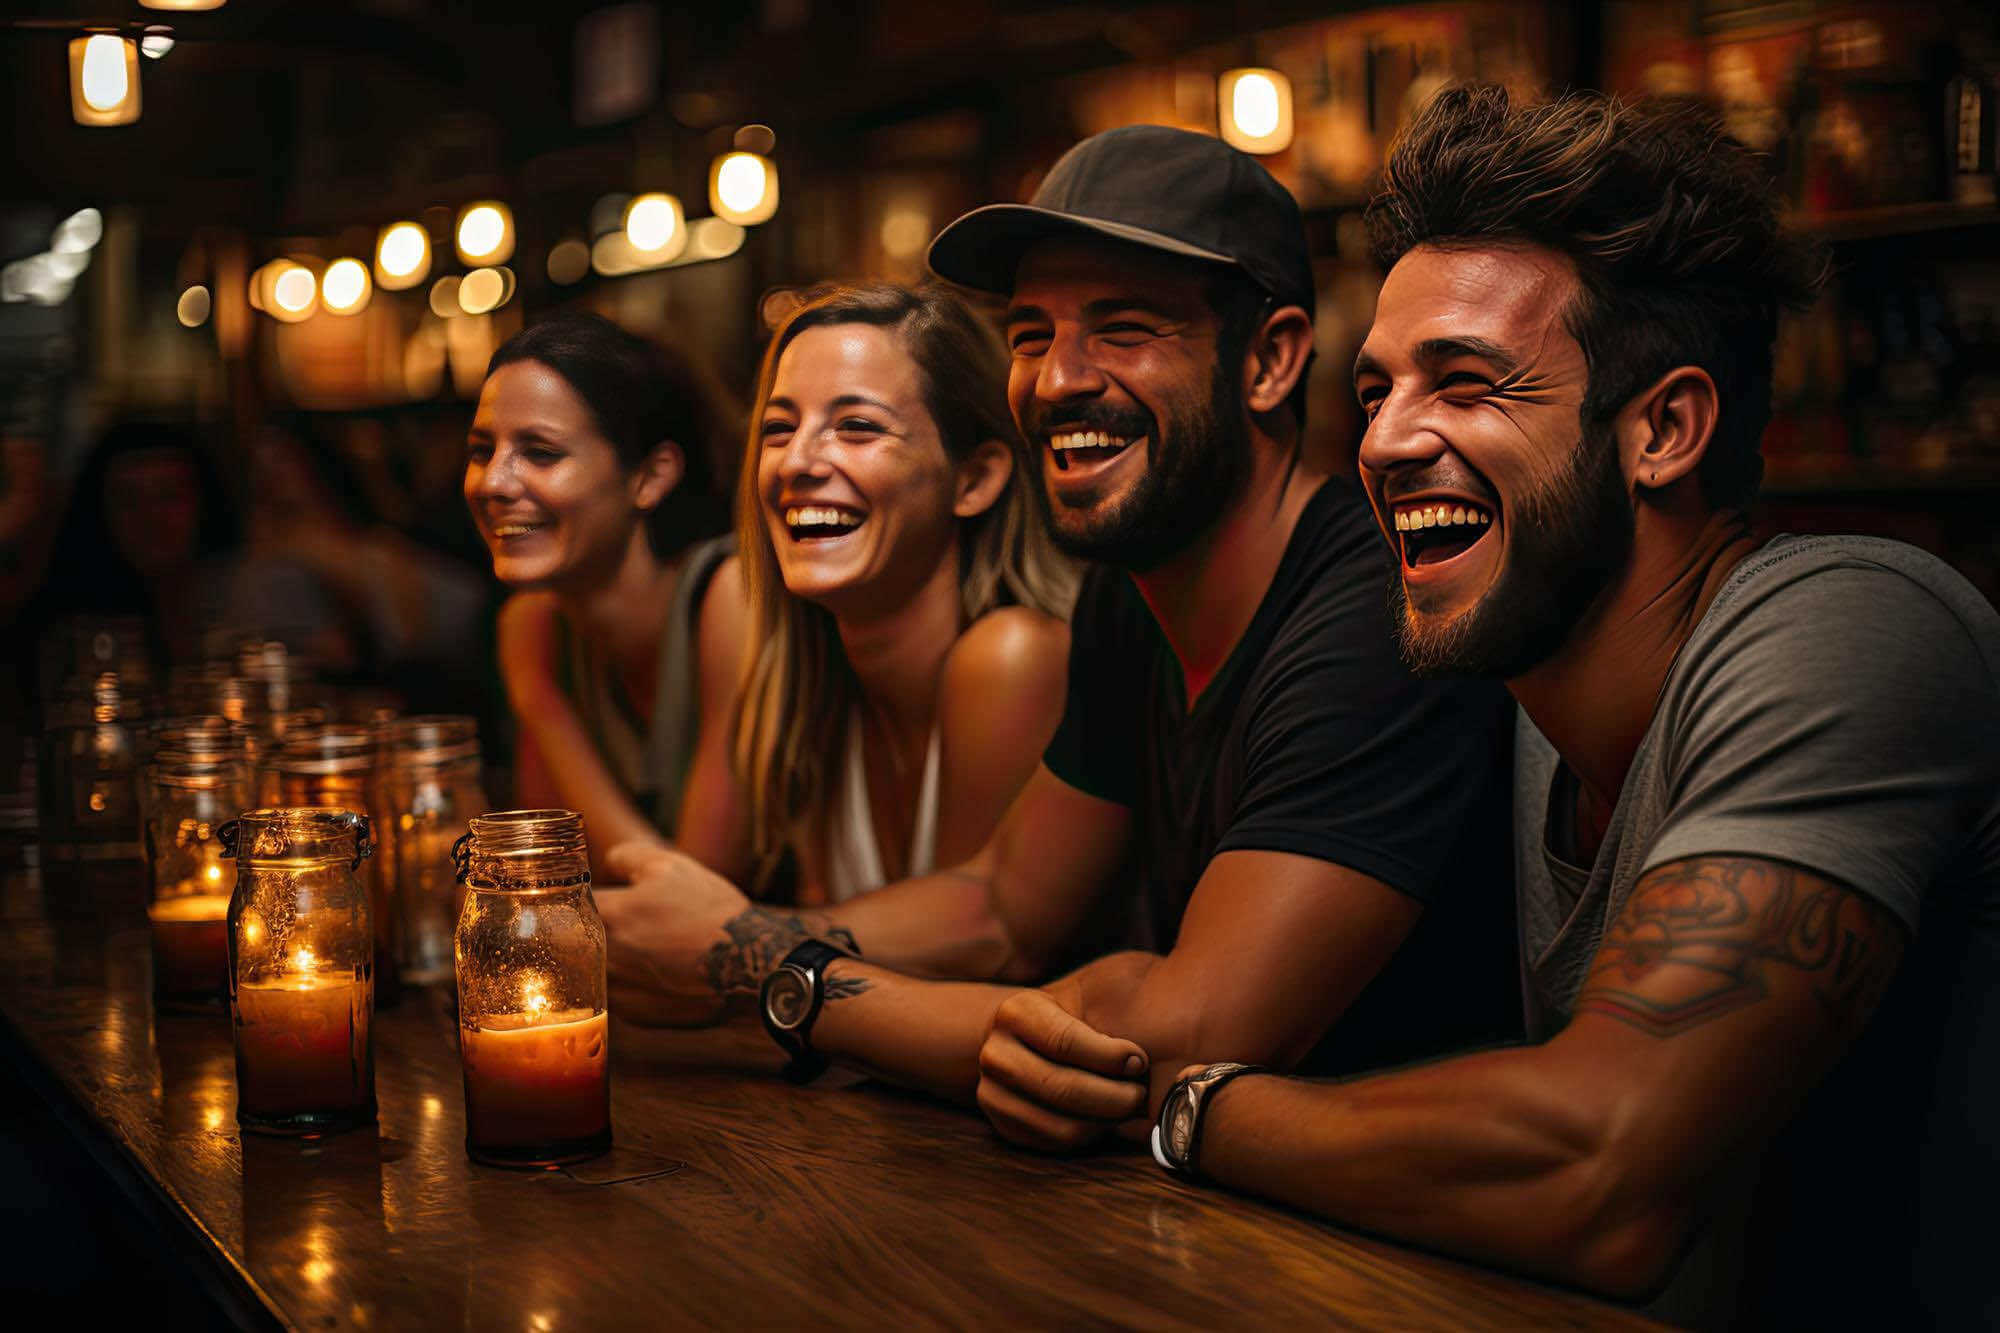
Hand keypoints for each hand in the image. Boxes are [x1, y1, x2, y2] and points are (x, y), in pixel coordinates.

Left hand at [596, 840, 753, 1027]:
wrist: (747, 963)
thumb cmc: (709, 911)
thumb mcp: (671, 867)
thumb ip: (627, 857)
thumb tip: (607, 860)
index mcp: (607, 916)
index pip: (573, 903)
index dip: (590, 896)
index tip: (606, 897)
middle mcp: (603, 957)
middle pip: (581, 941)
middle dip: (598, 931)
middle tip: (637, 924)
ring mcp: (618, 990)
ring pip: (599, 970)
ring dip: (615, 960)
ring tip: (654, 949)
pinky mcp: (636, 1015)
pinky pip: (621, 995)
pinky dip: (635, 984)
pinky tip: (664, 973)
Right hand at [975, 989, 1148, 1152]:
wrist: (1023, 1034)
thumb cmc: (1070, 1011)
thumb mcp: (1084, 995)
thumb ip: (1112, 1010)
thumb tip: (1153, 1043)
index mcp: (1016, 1012)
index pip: (1065, 1041)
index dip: (1108, 1057)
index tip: (1140, 1061)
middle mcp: (996, 1054)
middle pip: (1062, 1089)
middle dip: (1113, 1096)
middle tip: (1142, 1094)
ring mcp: (993, 1094)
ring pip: (1061, 1125)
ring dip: (1106, 1121)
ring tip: (1130, 1107)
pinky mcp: (1004, 1125)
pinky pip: (1056, 1143)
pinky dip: (1090, 1135)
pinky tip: (1108, 1118)